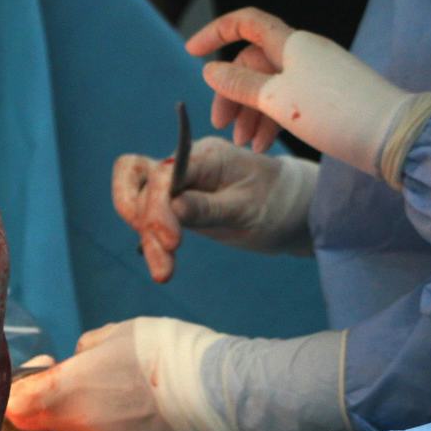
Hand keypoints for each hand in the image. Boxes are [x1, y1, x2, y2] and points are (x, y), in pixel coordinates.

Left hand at [4, 318, 240, 430]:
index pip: (13, 406)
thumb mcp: (115, 333)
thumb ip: (85, 350)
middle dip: (54, 402)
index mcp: (62, 393)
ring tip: (119, 396)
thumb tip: (77, 363)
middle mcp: (75, 430)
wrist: (215, 392)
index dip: (19, 388)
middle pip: (44, 423)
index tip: (45, 368)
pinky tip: (138, 416)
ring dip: (85, 418)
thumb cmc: (162, 352)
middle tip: (81, 382)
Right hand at [112, 138, 318, 281]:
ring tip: (163, 275)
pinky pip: (150, 217)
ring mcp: (177, 182)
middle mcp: (184, 163)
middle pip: (141, 183)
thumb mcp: (247, 208)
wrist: (290, 206)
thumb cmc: (275, 202)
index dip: (159, 207)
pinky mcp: (174, 203)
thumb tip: (172, 206)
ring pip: (140, 203)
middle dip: (145, 223)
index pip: (162, 174)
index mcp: (206, 155)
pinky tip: (161, 264)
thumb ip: (208, 207)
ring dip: (146, 238)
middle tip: (163, 263)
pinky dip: (151, 241)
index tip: (173, 243)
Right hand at [184, 7, 430, 181]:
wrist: (391, 136)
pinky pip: (288, 102)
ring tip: (246, 145)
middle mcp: (303, 53)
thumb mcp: (276, 100)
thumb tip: (210, 68)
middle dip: (232, 93)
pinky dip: (272, 121)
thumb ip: (239, 84)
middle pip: (253, 64)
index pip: (245, 23)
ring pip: (269, 87)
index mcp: (291, 43)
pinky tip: (265, 146)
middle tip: (222, 126)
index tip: (191, 53)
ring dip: (251, 114)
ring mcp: (316, 76)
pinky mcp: (327, 98)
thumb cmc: (332, 113)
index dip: (215, 32)